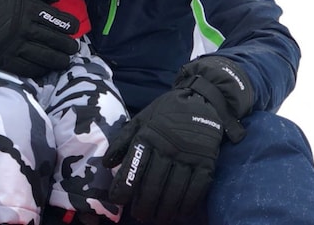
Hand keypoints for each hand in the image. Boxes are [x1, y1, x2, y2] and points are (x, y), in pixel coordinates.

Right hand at [0, 0, 79, 76]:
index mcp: (30, 10)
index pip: (58, 20)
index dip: (70, 26)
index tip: (75, 29)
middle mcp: (26, 28)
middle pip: (55, 40)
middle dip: (69, 46)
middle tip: (74, 48)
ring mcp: (16, 45)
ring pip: (45, 56)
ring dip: (59, 60)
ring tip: (65, 62)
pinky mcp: (5, 58)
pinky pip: (27, 68)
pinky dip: (39, 70)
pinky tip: (46, 69)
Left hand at [102, 56, 252, 223]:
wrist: (201, 100)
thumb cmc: (166, 112)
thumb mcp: (141, 119)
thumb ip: (123, 140)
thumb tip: (107, 163)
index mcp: (148, 135)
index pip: (133, 166)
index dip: (123, 187)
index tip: (118, 200)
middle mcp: (167, 146)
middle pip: (153, 184)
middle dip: (144, 205)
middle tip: (140, 216)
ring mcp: (188, 155)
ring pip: (174, 191)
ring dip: (164, 209)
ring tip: (157, 218)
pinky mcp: (207, 161)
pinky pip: (196, 189)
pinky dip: (187, 205)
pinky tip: (179, 213)